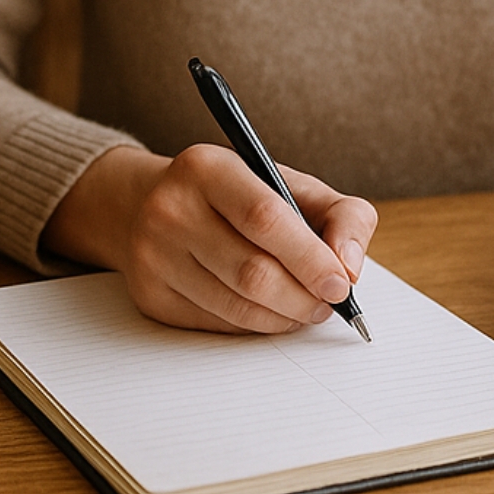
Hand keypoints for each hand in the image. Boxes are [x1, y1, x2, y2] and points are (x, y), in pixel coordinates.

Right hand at [42, 144, 378, 333]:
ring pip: (237, 308)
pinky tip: (266, 310)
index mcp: (207, 168)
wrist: (142, 205)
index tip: (341, 284)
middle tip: (327, 304)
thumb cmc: (232, 197)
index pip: (265, 218)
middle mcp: (171, 209)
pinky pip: (218, 325)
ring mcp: (154, 256)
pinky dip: (254, 325)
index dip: (310, 258)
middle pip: (252, 273)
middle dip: (303, 298)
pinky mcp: (151, 296)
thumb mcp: (287, 183)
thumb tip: (351, 268)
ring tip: (303, 308)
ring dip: (283, 318)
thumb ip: (339, 214)